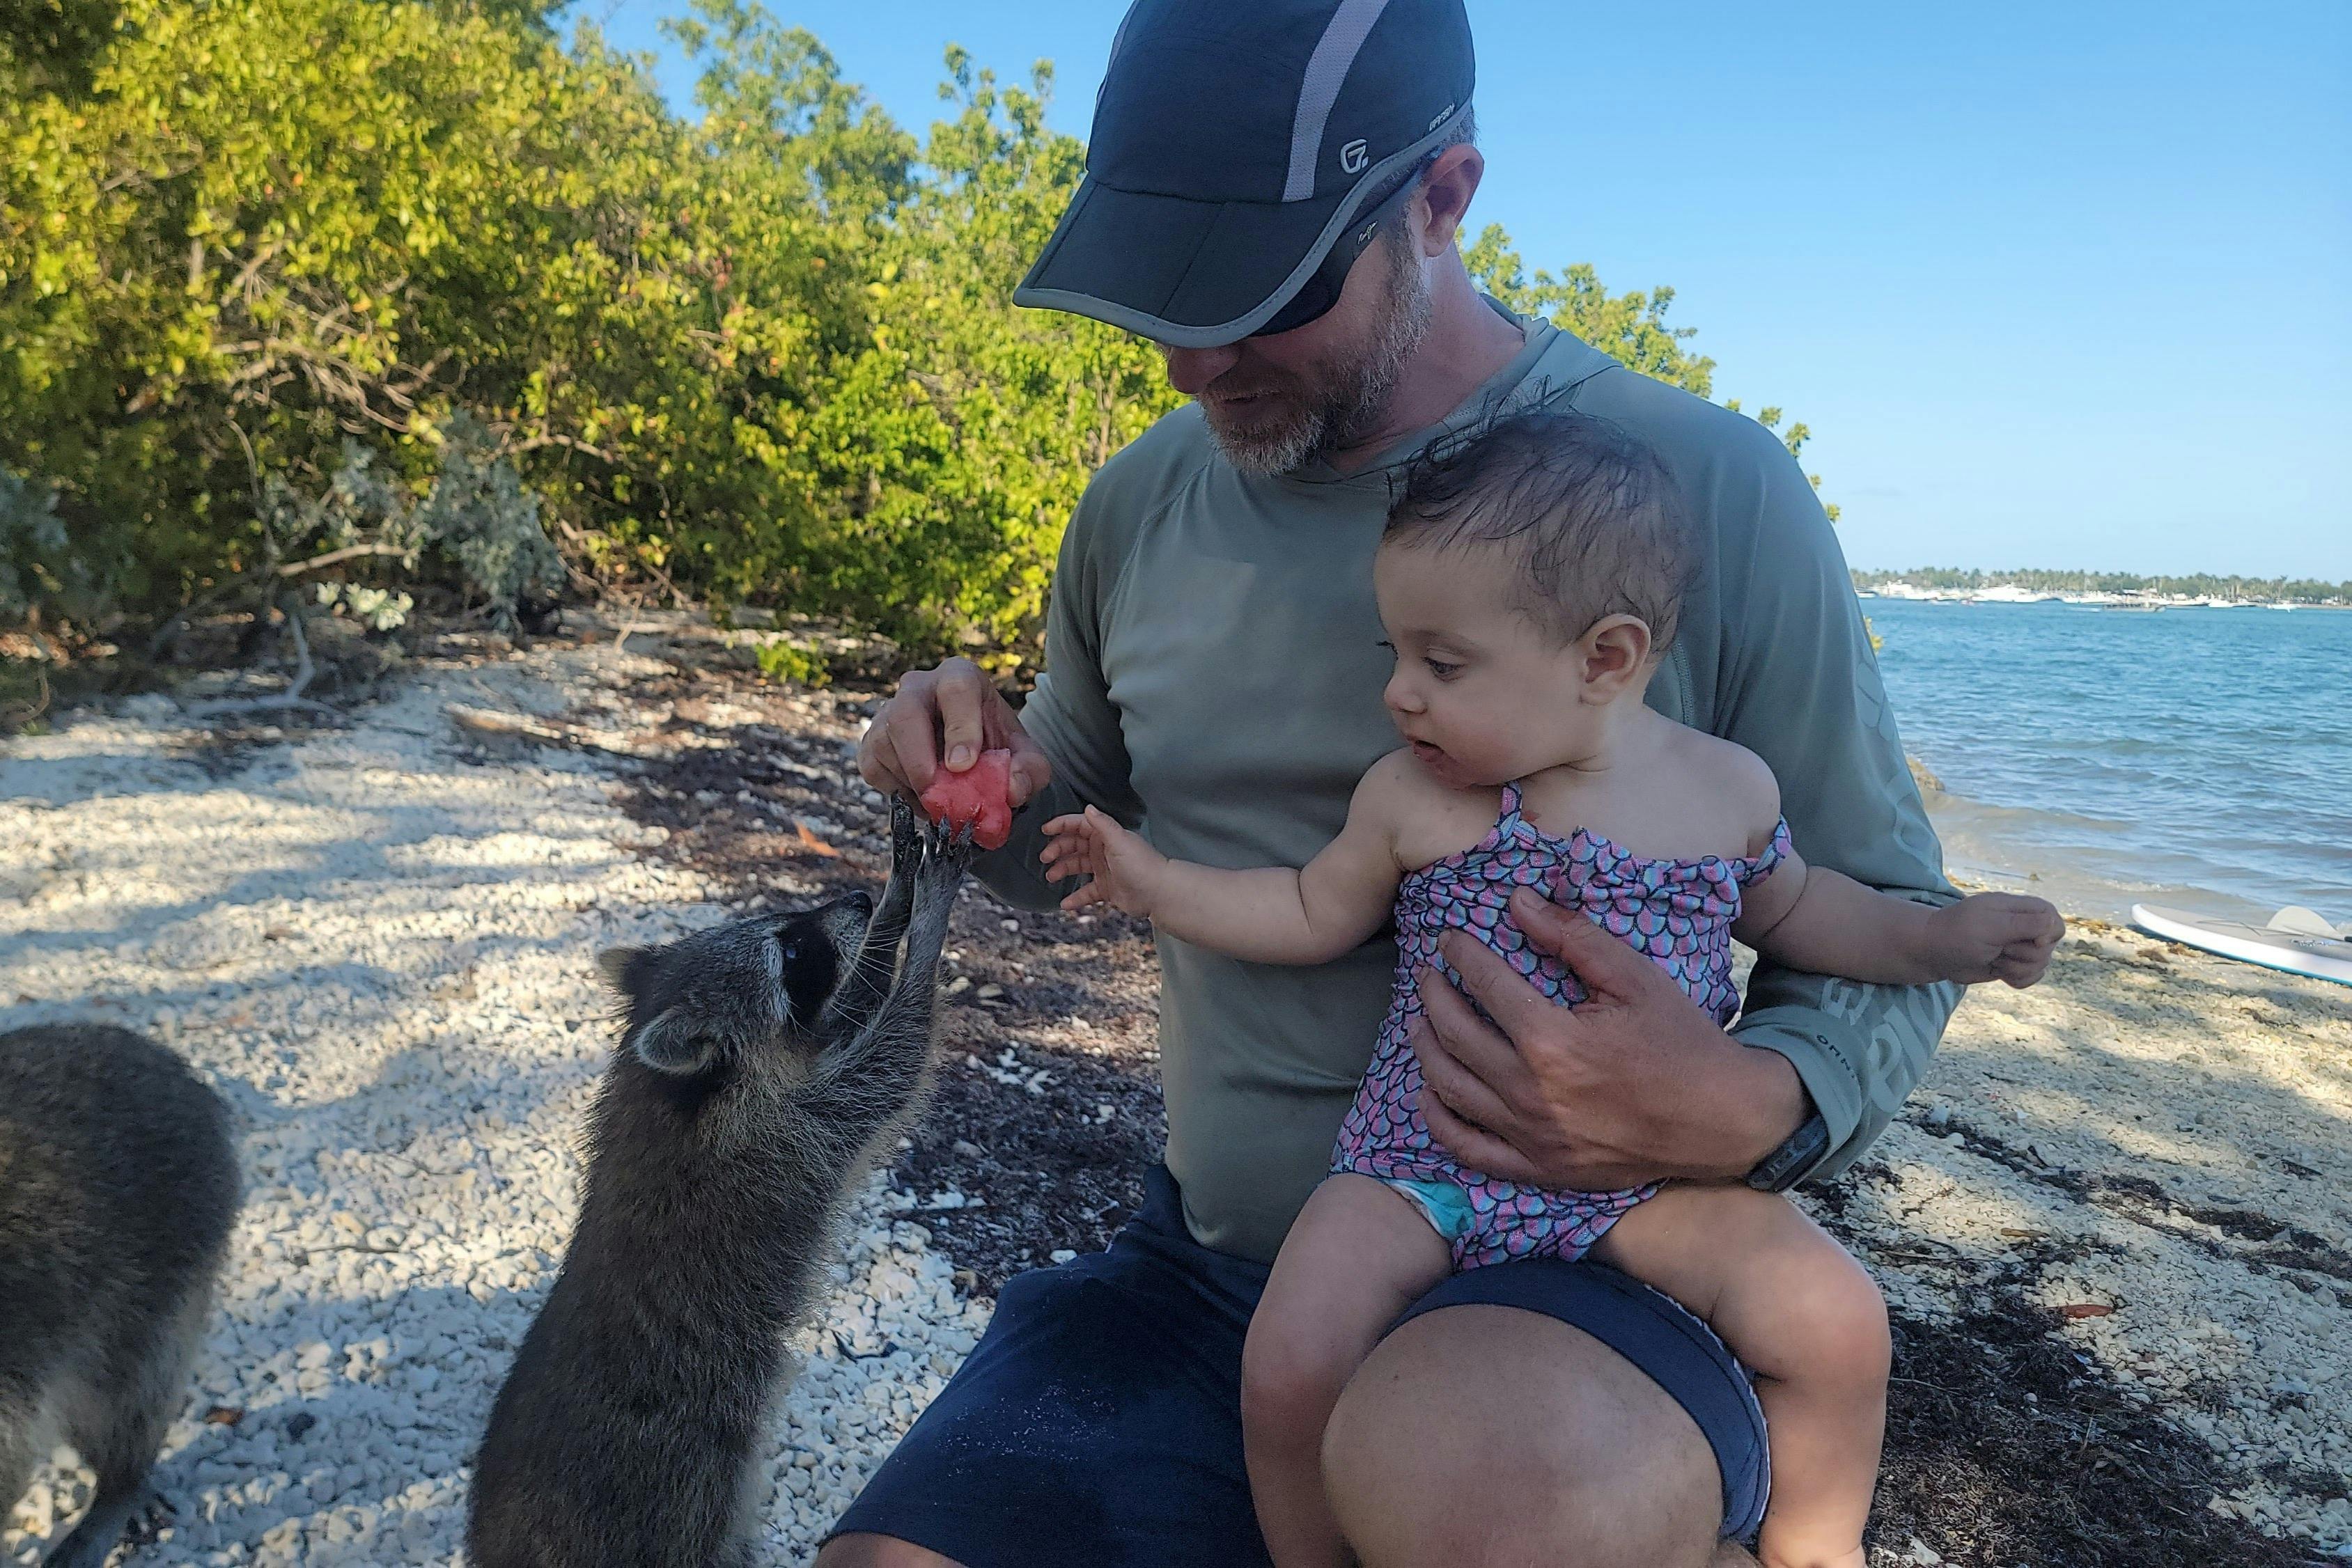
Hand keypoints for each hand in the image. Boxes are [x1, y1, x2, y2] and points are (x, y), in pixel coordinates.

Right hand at [857, 657, 1052, 810]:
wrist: (968, 755)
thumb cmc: (995, 747)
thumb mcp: (1024, 757)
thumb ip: (1030, 771)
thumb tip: (1013, 790)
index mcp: (960, 677)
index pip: (956, 690)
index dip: (960, 728)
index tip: (964, 766)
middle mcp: (919, 686)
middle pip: (906, 713)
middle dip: (920, 758)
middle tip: (937, 793)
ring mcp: (888, 711)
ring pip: (885, 744)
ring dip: (912, 781)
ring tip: (941, 799)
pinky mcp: (871, 741)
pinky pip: (873, 767)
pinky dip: (898, 790)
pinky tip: (922, 794)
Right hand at [1038, 805, 1166, 915]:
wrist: (1158, 893)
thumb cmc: (1140, 865)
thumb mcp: (1119, 840)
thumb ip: (1102, 824)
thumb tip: (1088, 808)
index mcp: (1106, 836)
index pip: (1079, 825)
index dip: (1062, 825)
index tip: (1045, 830)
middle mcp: (1103, 850)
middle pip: (1074, 846)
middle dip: (1058, 849)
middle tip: (1045, 858)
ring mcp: (1104, 870)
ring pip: (1077, 867)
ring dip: (1062, 870)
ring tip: (1050, 877)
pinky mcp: (1106, 889)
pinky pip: (1086, 892)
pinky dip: (1075, 898)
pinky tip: (1065, 903)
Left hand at [1411, 887, 1804, 1189]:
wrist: (1721, 1120)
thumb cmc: (1680, 1042)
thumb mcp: (1635, 976)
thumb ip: (1572, 936)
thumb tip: (1517, 901)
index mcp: (1552, 1040)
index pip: (1485, 984)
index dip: (1461, 954)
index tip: (1451, 939)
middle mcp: (1530, 1091)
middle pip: (1454, 1034)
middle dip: (1433, 994)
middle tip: (1430, 974)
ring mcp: (1531, 1136)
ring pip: (1450, 1088)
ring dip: (1425, 1047)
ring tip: (1421, 1020)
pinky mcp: (1539, 1168)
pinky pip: (1469, 1148)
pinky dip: (1438, 1119)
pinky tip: (1430, 1092)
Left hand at [1924, 892, 2063, 986]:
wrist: (1932, 953)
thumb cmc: (1957, 934)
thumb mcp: (1991, 926)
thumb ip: (2026, 924)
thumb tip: (2054, 927)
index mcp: (2019, 908)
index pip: (2054, 919)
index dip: (2049, 934)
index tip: (2032, 940)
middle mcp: (2022, 926)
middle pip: (2048, 948)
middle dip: (2022, 954)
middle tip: (1996, 948)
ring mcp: (2018, 946)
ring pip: (2040, 965)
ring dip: (2015, 968)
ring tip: (1992, 957)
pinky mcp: (2012, 964)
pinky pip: (2031, 978)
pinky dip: (2016, 979)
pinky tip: (1997, 971)